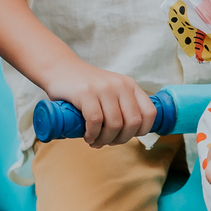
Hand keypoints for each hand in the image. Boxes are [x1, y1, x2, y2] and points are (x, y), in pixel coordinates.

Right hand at [42, 60, 156, 147]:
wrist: (60, 68)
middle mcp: (121, 85)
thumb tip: (123, 137)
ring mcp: (104, 88)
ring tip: (95, 141)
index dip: (141, 131)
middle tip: (108, 142)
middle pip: (133, 123)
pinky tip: (87, 136)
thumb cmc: (86, 86)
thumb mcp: (111, 91)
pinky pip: (95, 121)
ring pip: (114, 125)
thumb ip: (121, 108)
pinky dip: (92, 135)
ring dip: (104, 140)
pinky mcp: (86, 92)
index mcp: (130, 86)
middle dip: (121, 139)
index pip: (149, 113)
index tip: (126, 136)